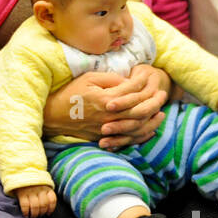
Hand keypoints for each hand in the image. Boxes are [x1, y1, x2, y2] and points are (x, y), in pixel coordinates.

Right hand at [16, 184, 56, 217]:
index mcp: (47, 187)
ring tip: (32, 216)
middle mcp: (40, 189)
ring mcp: (31, 191)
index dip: (51, 209)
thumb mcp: (42, 185)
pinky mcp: (22, 194)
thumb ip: (46, 194)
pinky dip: (26, 212)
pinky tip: (26, 214)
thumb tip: (48, 208)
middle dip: (41, 213)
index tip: (48, 213)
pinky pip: (25, 205)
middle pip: (43, 205)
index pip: (52, 200)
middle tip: (38, 215)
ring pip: (35, 206)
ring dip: (34, 214)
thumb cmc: (33, 183)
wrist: (20, 174)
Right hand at [42, 68, 168, 150]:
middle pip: (139, 111)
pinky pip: (128, 139)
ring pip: (136, 127)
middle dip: (154, 103)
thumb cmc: (71, 93)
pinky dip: (141, 135)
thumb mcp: (89, 78)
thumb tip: (129, 81)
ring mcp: (107, 129)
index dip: (144, 84)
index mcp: (106, 99)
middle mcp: (109, 116)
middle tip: (163, 95)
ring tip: (161, 113)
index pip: (132, 91)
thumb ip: (110, 79)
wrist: (54, 115)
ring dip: (151, 120)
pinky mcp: (104, 137)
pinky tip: (149, 129)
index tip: (152, 78)